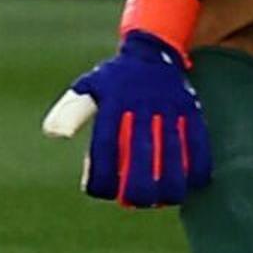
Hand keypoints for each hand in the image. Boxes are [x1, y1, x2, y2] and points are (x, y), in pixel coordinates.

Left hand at [48, 32, 209, 206]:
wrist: (153, 49)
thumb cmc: (115, 78)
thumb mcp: (88, 86)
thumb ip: (70, 110)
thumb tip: (53, 134)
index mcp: (113, 102)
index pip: (104, 147)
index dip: (101, 174)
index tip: (98, 192)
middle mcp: (141, 105)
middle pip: (141, 157)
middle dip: (137, 188)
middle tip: (132, 203)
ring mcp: (169, 108)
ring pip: (173, 156)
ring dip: (168, 185)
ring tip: (160, 201)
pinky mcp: (191, 110)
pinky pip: (199, 145)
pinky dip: (198, 168)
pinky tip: (191, 185)